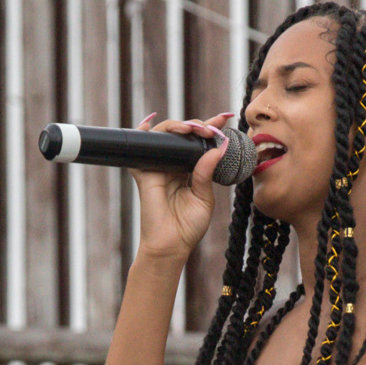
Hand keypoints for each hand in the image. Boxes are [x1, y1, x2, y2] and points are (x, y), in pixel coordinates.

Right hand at [128, 112, 232, 259]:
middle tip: (212, 128)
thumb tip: (218, 148)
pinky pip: (140, 148)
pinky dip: (142, 133)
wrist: (171, 245)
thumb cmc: (188, 226)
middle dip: (198, 125)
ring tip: (194, 128)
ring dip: (178, 126)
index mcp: (190, 171)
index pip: (200, 145)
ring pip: (165, 136)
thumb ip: (207, 172)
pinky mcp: (145, 173)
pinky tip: (150, 123)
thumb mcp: (204, 197)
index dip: (211, 130)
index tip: (225, 118)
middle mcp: (174, 166)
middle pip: (183, 136)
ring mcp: (158, 168)